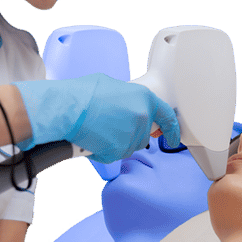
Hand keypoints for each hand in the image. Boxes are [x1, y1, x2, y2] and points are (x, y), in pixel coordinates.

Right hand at [13, 74, 180, 163]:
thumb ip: (128, 97)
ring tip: (99, 130)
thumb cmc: (84, 93)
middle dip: (130, 133)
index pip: (166, 116)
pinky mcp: (118, 151)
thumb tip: (126, 104)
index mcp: (143, 98)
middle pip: (143, 135)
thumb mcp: (112, 85)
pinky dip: (104, 151)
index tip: (172, 137)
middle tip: (110, 126)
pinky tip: (93, 139)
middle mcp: (142, 117)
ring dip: (117, 142)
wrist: (68, 108)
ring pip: (129, 146)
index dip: (171, 129)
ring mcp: (131, 136)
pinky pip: (114, 155)